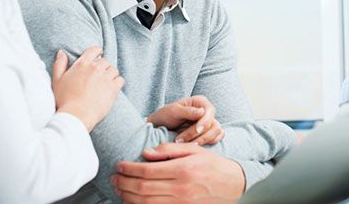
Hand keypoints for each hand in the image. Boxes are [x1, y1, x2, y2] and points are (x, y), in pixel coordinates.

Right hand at [52, 47, 124, 130]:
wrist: (76, 115)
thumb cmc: (65, 100)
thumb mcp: (57, 80)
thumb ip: (59, 64)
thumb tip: (61, 52)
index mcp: (82, 64)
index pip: (94, 50)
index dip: (97, 52)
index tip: (98, 56)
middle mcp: (95, 68)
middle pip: (105, 61)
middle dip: (103, 67)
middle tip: (98, 77)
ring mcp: (105, 77)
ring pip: (113, 70)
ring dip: (110, 75)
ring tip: (104, 84)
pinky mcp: (113, 88)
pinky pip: (120, 80)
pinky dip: (117, 83)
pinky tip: (112, 89)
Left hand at [112, 143, 244, 203]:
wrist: (233, 186)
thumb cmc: (214, 166)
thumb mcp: (195, 151)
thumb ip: (170, 150)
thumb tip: (146, 153)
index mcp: (183, 170)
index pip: (148, 171)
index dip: (130, 169)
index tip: (120, 165)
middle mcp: (180, 188)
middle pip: (143, 189)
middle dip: (124, 183)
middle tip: (114, 178)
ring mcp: (181, 203)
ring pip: (146, 203)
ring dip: (128, 196)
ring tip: (120, 188)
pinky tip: (133, 200)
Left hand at [146, 95, 223, 144]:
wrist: (159, 127)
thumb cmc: (165, 116)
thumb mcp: (173, 111)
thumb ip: (187, 111)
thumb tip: (202, 111)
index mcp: (201, 102)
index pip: (210, 112)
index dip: (205, 122)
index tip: (197, 131)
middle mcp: (207, 111)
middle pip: (215, 125)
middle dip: (202, 135)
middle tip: (186, 142)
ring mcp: (209, 122)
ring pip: (216, 133)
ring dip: (203, 141)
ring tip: (187, 145)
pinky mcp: (208, 133)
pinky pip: (216, 139)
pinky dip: (208, 143)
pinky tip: (195, 146)